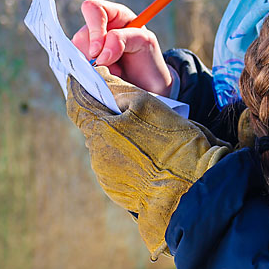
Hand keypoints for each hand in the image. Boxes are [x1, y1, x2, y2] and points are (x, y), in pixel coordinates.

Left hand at [67, 72, 230, 259]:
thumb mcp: (148, 104)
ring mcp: (107, 177)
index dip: (80, 88)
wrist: (192, 190)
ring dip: (120, 137)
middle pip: (93, 126)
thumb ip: (118, 90)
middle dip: (107, 114)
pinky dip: (129, 156)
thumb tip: (99, 77)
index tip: (88, 78)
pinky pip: (118, 166)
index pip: (77, 103)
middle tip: (133, 107)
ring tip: (150, 136)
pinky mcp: (119, 192)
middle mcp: (96, 155)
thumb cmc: (173, 143)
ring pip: (107, 146)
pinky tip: (151, 156)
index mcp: (99, 131)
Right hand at [71, 0, 174, 94]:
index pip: (93, 9)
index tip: (98, 52)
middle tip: (109, 66)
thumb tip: (99, 55)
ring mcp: (89, 46)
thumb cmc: (148, 58)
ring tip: (113, 72)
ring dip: (93, 67)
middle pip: (82, 35)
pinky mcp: (83, 63)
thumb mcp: (143, 41)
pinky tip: (104, 76)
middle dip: (94, 54)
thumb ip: (121, 39)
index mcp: (114, 15)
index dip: (94, 29)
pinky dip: (88, 75)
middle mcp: (99, 28)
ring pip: (76, 53)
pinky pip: (76, 68)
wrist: (147, 85)